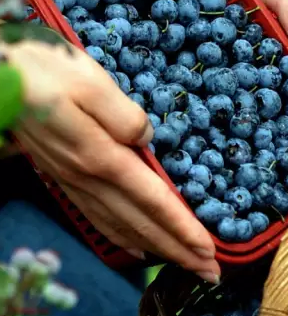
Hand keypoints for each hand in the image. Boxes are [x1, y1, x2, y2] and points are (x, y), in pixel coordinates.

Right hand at [2, 40, 220, 282]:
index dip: (184, 228)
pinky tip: (134, 245)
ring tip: (182, 263)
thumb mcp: (91, 83)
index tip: (209, 252)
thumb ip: (125, 116)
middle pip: (141, 223)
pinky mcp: (64, 176)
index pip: (153, 201)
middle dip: (177, 250)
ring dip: (155, 248)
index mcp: (102, 157)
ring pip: (120, 226)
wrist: (1, 75)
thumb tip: (147, 140)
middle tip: (209, 272)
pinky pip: (98, 218)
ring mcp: (74, 180)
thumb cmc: (47, 71)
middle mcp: (89, 178)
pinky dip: (121, 237)